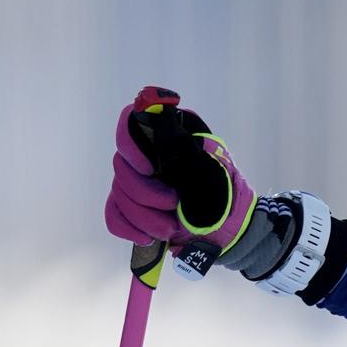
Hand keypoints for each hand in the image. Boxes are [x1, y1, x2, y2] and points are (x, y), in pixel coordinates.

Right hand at [104, 87, 255, 265]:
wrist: (232, 234)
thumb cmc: (227, 197)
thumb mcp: (210, 170)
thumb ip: (182, 146)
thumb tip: (159, 109)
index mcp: (170, 136)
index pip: (131, 123)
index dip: (130, 145)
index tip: (149, 169)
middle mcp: (150, 155)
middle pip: (122, 166)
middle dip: (146, 194)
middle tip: (174, 205)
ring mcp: (140, 182)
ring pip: (119, 194)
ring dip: (143, 217)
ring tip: (171, 229)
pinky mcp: (135, 208)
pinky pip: (114, 214)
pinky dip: (128, 228)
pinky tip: (148, 237)